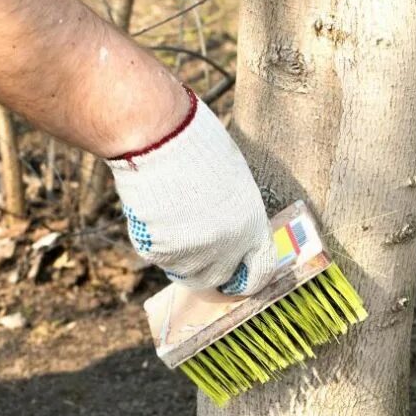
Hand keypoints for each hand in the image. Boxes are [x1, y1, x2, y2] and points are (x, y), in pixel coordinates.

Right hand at [106, 88, 276, 293]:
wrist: (157, 137)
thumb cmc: (198, 145)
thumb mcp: (235, 180)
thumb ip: (237, 213)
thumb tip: (231, 232)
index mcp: (252, 227)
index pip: (259, 272)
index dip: (247, 277)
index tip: (237, 276)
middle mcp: (227, 248)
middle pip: (220, 278)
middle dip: (211, 270)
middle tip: (196, 251)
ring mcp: (193, 254)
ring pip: (186, 272)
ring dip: (182, 257)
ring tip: (173, 223)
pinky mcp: (161, 252)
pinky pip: (161, 257)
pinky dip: (158, 243)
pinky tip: (156, 215)